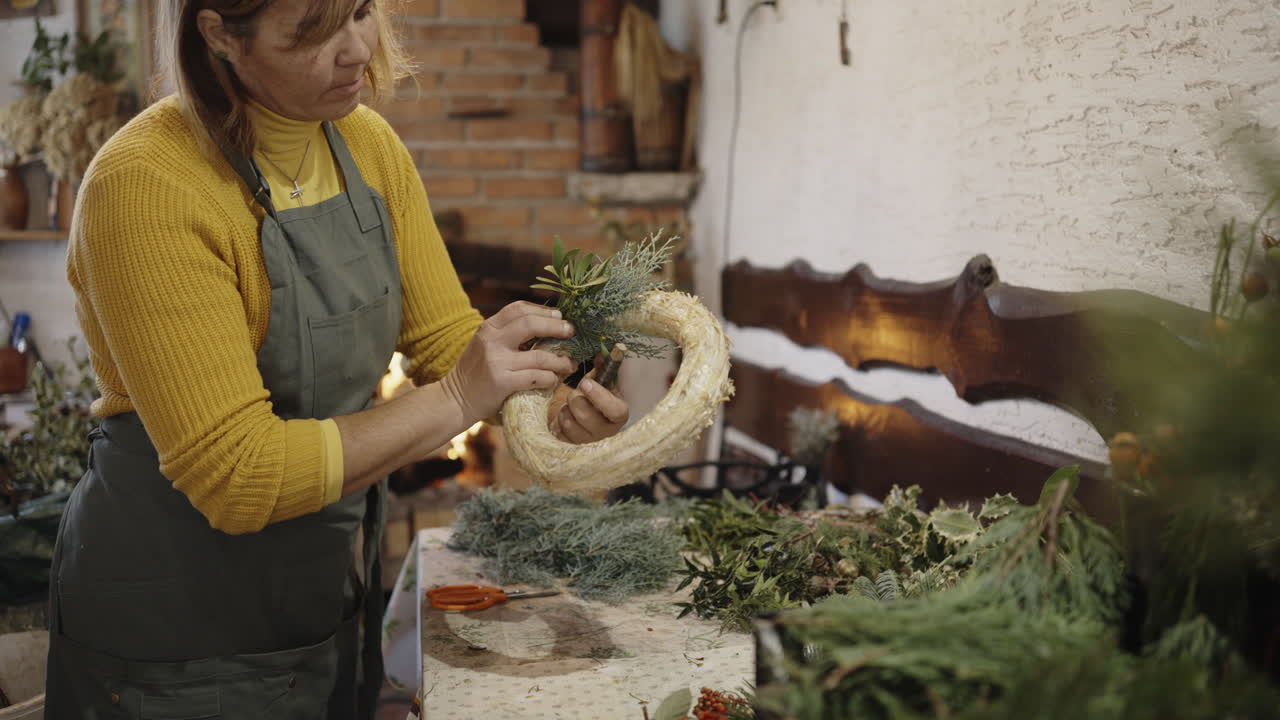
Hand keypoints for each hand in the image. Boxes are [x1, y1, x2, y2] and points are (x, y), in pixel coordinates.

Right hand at [440, 302, 576, 424]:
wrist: (455, 399)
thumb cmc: (477, 372)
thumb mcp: (486, 344)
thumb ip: (508, 334)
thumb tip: (546, 325)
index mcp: (488, 327)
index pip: (519, 309)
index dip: (543, 310)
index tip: (560, 316)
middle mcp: (491, 340)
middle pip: (531, 324)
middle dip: (557, 327)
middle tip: (571, 332)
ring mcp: (496, 361)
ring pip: (540, 356)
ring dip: (561, 360)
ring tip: (570, 364)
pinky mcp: (502, 382)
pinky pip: (536, 377)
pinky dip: (550, 378)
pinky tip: (554, 380)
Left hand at [551, 366, 629, 443]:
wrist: (584, 414)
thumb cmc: (596, 397)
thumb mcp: (602, 382)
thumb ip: (603, 367)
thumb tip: (602, 352)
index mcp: (619, 414)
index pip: (615, 410)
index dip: (600, 397)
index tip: (585, 383)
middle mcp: (606, 431)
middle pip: (587, 417)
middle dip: (576, 399)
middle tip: (574, 392)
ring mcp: (589, 441)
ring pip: (570, 424)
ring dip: (565, 409)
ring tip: (570, 404)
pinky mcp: (572, 445)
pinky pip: (560, 432)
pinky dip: (559, 420)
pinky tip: (566, 415)